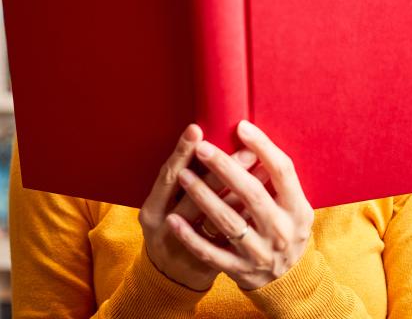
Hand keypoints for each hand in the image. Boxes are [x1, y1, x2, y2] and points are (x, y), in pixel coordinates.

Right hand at [138, 124, 257, 291]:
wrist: (171, 281)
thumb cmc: (171, 230)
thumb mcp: (164, 207)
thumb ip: (180, 180)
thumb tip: (207, 142)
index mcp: (151, 211)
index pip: (167, 177)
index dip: (181, 153)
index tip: (197, 129)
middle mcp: (164, 230)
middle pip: (194, 196)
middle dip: (221, 169)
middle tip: (245, 147)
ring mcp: (187, 250)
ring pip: (215, 218)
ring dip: (240, 190)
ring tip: (259, 167)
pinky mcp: (206, 266)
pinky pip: (229, 239)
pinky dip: (245, 217)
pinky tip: (260, 199)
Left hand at [165, 120, 314, 290]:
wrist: (288, 281)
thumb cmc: (285, 230)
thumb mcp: (293, 206)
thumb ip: (278, 180)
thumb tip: (253, 139)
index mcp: (298, 209)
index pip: (282, 171)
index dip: (263, 147)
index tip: (241, 126)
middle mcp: (281, 231)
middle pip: (252, 193)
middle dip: (225, 168)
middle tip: (202, 148)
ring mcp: (260, 253)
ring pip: (228, 221)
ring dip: (203, 196)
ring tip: (183, 174)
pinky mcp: (240, 271)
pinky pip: (211, 253)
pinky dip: (191, 237)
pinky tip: (174, 219)